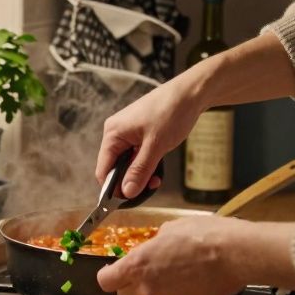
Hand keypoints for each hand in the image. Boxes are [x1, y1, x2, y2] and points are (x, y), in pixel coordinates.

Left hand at [96, 215, 245, 294]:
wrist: (236, 254)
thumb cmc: (204, 235)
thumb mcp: (170, 228)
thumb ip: (154, 243)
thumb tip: (154, 247)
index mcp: (138, 265)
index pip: (106, 281)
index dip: (109, 276)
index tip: (114, 271)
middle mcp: (148, 288)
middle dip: (132, 285)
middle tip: (147, 271)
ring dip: (158, 289)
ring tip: (180, 271)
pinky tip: (195, 279)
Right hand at [97, 77, 203, 197]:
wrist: (191, 93)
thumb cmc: (171, 112)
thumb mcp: (156, 146)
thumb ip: (139, 171)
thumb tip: (126, 192)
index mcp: (113, 133)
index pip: (103, 169)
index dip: (112, 188)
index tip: (127, 201)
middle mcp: (116, 132)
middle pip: (115, 167)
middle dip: (130, 181)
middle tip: (149, 187)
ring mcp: (128, 132)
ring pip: (127, 163)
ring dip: (140, 173)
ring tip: (156, 178)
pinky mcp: (139, 133)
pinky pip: (136, 155)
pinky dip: (146, 164)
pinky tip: (157, 166)